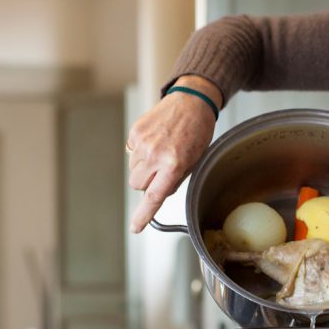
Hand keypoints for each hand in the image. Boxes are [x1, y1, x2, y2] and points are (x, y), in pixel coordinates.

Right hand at [127, 76, 221, 232]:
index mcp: (175, 164)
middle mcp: (156, 154)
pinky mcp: (135, 132)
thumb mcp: (194, 160)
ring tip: (161, 150)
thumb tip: (155, 194)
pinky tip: (154, 141)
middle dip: (147, 183)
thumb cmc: (197, 131)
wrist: (191, 101)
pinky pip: (130, 153)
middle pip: (138, 185)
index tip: (135, 227)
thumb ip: (174, 180)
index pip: (154, 196)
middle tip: (162, 169)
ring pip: (133, 170)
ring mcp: (143, 142)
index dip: (143, 215)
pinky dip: (140, 152)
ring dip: (144, 166)